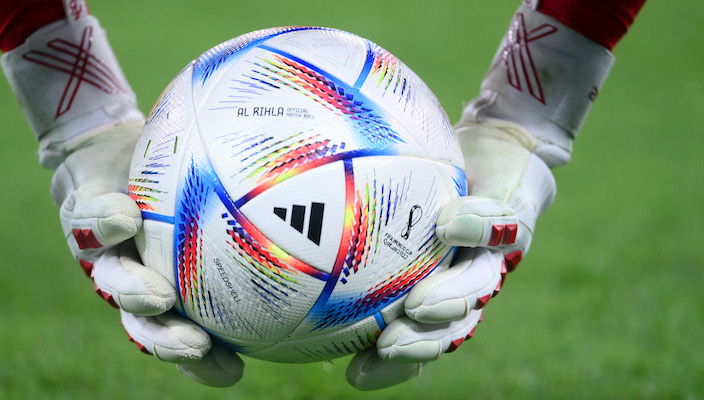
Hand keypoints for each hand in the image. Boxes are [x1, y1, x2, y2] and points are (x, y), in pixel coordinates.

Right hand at [345, 121, 556, 389]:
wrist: (494, 142)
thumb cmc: (423, 176)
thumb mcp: (372, 198)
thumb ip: (331, 220)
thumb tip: (268, 236)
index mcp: (428, 288)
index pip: (410, 340)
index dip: (388, 366)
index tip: (355, 374)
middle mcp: (461, 279)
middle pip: (449, 327)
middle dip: (419, 345)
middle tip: (385, 349)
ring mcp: (490, 253)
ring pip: (478, 290)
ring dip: (450, 299)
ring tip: (420, 305)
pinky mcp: (514, 220)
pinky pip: (500, 229)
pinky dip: (477, 229)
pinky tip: (449, 226)